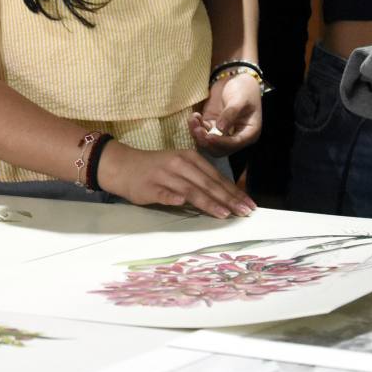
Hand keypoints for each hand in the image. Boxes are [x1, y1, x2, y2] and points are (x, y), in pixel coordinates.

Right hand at [97, 143, 255, 218]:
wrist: (122, 165)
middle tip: (244, 212)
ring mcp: (164, 175)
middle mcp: (179, 164)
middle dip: (228, 198)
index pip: (216, 176)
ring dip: (208, 202)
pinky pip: (163, 193)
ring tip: (224, 214)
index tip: (249, 204)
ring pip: (190, 189)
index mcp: (189, 158)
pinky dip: (173, 198)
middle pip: (207, 183)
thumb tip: (225, 198)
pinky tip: (182, 204)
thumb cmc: (155, 168)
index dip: (233, 191)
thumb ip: (200, 180)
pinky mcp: (149, 187)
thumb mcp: (180, 167)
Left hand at [189, 72, 262, 153]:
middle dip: (207, 141)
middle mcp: (236, 137)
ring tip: (193, 120)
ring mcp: (222, 132)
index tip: (208, 137)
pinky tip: (194, 116)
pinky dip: (196, 127)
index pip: (234, 143)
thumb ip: (230, 113)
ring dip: (198, 135)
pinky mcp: (211, 125)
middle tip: (197, 130)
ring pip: (208, 142)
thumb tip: (220, 129)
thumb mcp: (240, 99)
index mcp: (249, 133)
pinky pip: (202, 132)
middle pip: (219, 148)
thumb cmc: (244, 88)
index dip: (221, 142)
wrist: (236, 78)